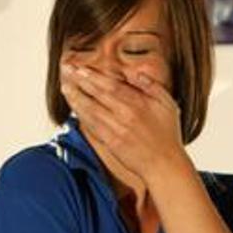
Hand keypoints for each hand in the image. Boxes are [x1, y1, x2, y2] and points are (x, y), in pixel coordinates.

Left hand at [59, 60, 186, 180]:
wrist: (164, 164)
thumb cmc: (168, 133)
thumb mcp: (167, 103)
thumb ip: (150, 85)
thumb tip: (134, 72)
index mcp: (139, 103)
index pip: (111, 85)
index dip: (93, 76)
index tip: (80, 68)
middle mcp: (125, 115)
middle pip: (97, 94)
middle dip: (80, 81)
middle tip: (67, 70)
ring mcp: (116, 129)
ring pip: (91, 110)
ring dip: (76, 98)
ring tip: (65, 87)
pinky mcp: (110, 143)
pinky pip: (92, 126)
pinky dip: (82, 116)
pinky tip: (74, 108)